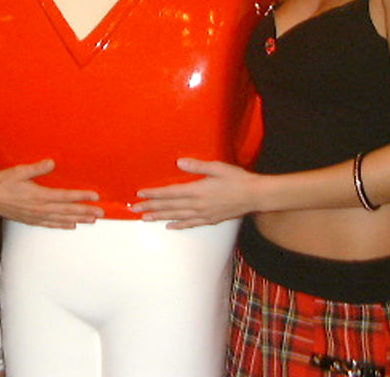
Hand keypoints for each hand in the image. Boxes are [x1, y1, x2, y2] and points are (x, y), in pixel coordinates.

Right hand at [0, 159, 102, 228]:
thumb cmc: (2, 183)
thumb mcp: (19, 171)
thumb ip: (37, 168)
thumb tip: (52, 163)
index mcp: (39, 196)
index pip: (66, 197)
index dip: (82, 196)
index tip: (95, 196)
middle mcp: (40, 208)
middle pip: (68, 211)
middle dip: (86, 211)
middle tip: (101, 213)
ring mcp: (36, 216)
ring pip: (62, 219)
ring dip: (78, 220)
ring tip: (91, 220)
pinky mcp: (31, 220)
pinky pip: (51, 224)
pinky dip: (63, 225)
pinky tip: (70, 225)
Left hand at [132, 158, 256, 228]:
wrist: (255, 196)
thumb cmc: (237, 179)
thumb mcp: (217, 168)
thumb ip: (197, 166)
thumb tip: (179, 163)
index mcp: (197, 191)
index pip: (170, 193)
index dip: (154, 194)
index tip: (140, 194)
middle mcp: (197, 205)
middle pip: (169, 207)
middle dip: (150, 207)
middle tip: (134, 210)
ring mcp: (203, 214)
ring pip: (176, 216)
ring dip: (159, 217)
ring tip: (145, 219)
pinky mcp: (210, 219)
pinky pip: (190, 224)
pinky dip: (178, 225)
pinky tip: (169, 226)